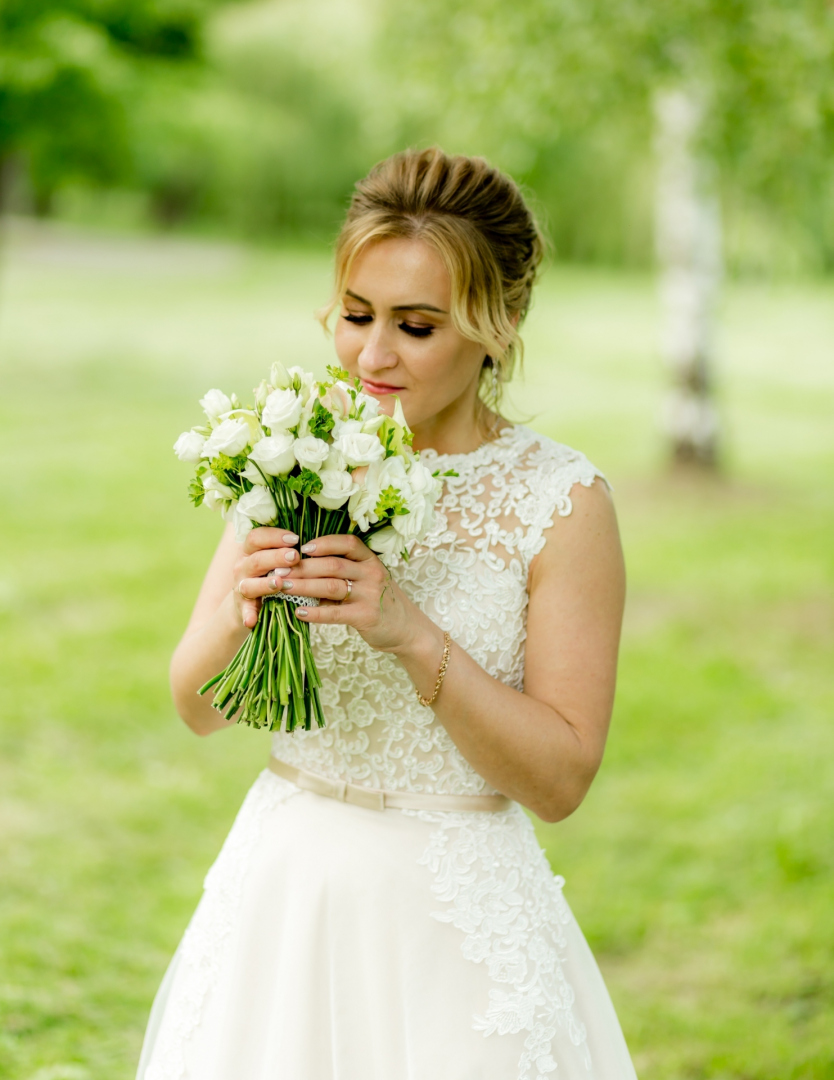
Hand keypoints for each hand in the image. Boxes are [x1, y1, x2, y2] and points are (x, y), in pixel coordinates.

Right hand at [233, 527, 301, 628]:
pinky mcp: (243, 607)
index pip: (256, 537)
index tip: (295, 538)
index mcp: (250, 551)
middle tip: (295, 556)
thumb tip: (313, 538)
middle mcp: (243, 567)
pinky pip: (245, 611)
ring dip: (263, 584)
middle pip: (256, 559)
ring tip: (279, 583)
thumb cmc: (269, 574)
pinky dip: (248, 615)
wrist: (248, 603)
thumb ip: (286, 548)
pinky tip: (252, 621)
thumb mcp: (273, 559)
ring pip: (249, 584)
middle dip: (276, 557)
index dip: (274, 536)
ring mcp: (241, 587)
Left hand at [276, 533, 420, 653]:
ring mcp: (370, 595)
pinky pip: (336, 612)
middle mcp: (372, 574)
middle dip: (302, 567)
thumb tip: (302, 568)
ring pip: (330, 586)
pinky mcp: (366, 616)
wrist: (406, 629)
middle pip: (332, 565)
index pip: (347, 543)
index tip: (302, 547)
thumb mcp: (367, 580)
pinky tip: (299, 613)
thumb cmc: (379, 602)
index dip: (324, 543)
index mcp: (371, 561)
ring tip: (282, 587)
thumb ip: (344, 572)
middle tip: (279, 570)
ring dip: (303, 586)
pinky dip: (315, 613)